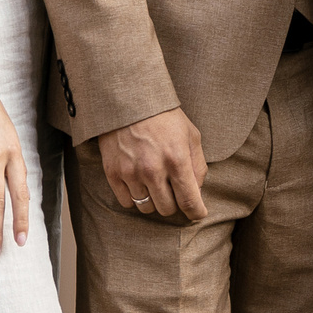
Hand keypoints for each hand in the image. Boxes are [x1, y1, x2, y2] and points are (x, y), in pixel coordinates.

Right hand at [102, 107, 208, 221]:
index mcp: (176, 159)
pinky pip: (127, 202)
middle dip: (174, 202)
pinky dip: (135, 197)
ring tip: (155, 182)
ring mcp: (131, 173)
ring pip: (147, 208)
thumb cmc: (164, 117)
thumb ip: (198, 165)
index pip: (189, 201)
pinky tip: (139, 183)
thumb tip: (198, 191)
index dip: (196, 212)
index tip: (197, 213)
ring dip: (154, 200)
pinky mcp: (113, 173)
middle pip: (167, 209)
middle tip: (173, 189)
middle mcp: (153, 169)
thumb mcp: (191, 135)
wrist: (128, 100)